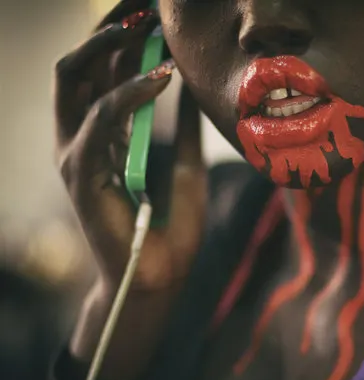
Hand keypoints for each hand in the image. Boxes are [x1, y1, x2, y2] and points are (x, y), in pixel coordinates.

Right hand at [54, 1, 206, 292]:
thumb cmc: (170, 225)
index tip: (155, 12)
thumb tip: (195, 84)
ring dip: (109, 45)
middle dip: (110, 27)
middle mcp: (82, 136)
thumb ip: (185, 125)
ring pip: (75, 78)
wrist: (159, 275)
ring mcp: (76, 152)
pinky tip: (163, 77)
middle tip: (145, 6)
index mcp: (103, 133)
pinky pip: (100, 118)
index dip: (123, 35)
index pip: (102, 68)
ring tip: (147, 25)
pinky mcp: (80, 172)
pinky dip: (130, 92)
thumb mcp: (188, 164)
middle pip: (80, 62)